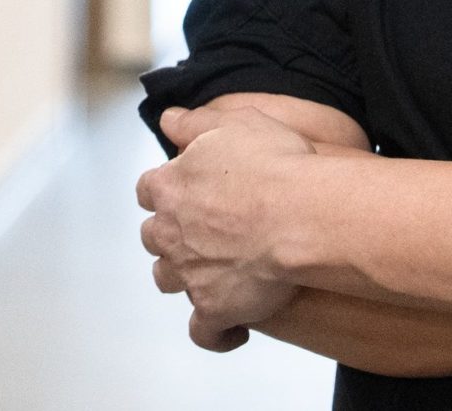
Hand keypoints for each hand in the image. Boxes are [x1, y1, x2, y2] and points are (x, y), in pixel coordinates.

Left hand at [137, 103, 320, 349]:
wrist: (302, 214)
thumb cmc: (275, 164)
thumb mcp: (236, 124)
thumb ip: (195, 123)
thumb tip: (168, 119)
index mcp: (172, 185)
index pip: (148, 188)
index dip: (166, 190)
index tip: (183, 189)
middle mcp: (170, 231)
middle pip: (154, 236)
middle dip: (171, 233)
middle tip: (202, 230)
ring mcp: (188, 274)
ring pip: (167, 279)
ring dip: (183, 276)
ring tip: (211, 273)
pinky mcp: (213, 309)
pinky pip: (204, 332)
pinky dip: (215, 333)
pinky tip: (233, 330)